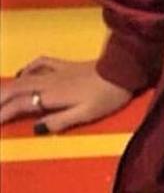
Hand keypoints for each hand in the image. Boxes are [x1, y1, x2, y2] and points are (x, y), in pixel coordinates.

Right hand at [0, 56, 132, 133]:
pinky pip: (39, 63)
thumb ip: (60, 121)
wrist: (122, 72)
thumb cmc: (107, 96)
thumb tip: (36, 129)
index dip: (3, 114)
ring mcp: (56, 71)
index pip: (20, 105)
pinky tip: (21, 73)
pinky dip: (26, 69)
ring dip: (7, 86)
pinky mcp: (65, 65)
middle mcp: (49, 81)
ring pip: (23, 77)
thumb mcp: (86, 114)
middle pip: (15, 89)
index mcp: (52, 96)